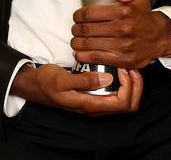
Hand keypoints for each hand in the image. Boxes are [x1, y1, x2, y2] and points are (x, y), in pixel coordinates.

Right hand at [10, 63, 143, 115]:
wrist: (35, 85)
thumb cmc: (47, 83)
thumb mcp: (62, 80)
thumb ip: (84, 81)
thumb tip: (107, 79)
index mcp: (90, 105)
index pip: (122, 103)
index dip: (129, 87)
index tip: (122, 69)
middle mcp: (97, 106)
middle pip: (129, 104)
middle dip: (135, 86)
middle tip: (129, 67)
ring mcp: (97, 101)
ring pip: (125, 99)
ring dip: (130, 83)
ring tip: (125, 65)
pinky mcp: (95, 94)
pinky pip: (117, 92)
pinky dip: (123, 81)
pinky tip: (117, 66)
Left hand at [70, 0, 170, 69]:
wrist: (159, 36)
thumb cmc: (144, 16)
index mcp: (124, 11)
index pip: (90, 14)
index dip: (78, 16)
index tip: (77, 17)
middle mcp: (123, 29)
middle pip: (87, 29)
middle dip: (76, 29)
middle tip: (75, 29)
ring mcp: (122, 46)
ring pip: (88, 44)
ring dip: (77, 42)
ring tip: (75, 40)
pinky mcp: (122, 60)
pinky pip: (96, 58)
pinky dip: (83, 56)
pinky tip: (80, 52)